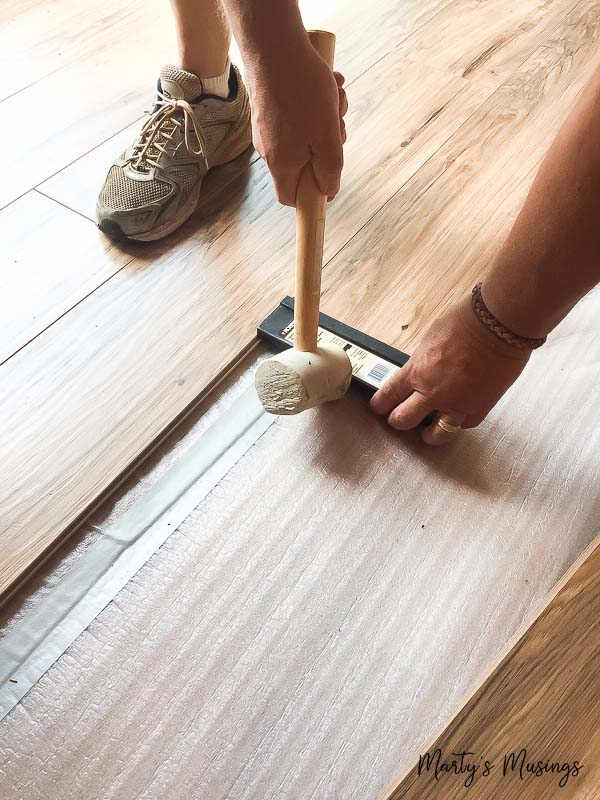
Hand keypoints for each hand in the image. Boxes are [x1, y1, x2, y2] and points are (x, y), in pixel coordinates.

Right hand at [245, 41, 346, 204]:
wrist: (273, 44)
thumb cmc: (301, 90)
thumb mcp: (327, 134)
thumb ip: (330, 168)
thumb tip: (329, 191)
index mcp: (280, 162)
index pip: (291, 197)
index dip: (312, 194)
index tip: (330, 178)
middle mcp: (269, 148)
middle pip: (304, 163)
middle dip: (328, 145)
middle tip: (339, 123)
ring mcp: (268, 127)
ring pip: (306, 134)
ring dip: (327, 118)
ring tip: (335, 94)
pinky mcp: (270, 107)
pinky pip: (298, 115)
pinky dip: (316, 103)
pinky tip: (326, 82)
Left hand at [370, 297, 531, 444]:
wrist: (499, 324)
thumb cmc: (467, 322)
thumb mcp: (431, 340)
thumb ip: (423, 361)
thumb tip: (422, 370)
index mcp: (416, 371)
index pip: (389, 395)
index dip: (380, 404)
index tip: (379, 407)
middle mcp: (432, 393)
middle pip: (403, 419)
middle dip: (396, 420)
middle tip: (398, 419)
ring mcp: (456, 405)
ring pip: (434, 435)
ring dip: (427, 434)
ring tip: (427, 433)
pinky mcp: (479, 409)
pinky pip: (462, 426)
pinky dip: (457, 424)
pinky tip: (456, 419)